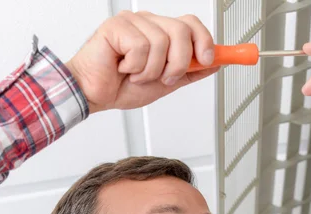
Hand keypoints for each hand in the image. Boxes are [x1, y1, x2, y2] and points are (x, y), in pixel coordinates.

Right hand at [66, 11, 218, 113]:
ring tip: (136, 75)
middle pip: (182, 31)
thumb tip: (215, 63)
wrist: (94, 95)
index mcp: (161, 32)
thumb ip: (190, 71)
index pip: (191, 24)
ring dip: (151, 70)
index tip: (209, 59)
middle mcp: (148, 23)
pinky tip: (123, 68)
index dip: (205, 40)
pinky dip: (135, 67)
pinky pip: (141, 46)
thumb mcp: (166, 83)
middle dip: (178, 62)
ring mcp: (132, 22)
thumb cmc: (122, 86)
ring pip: (162, 42)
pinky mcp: (116, 26)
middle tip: (163, 77)